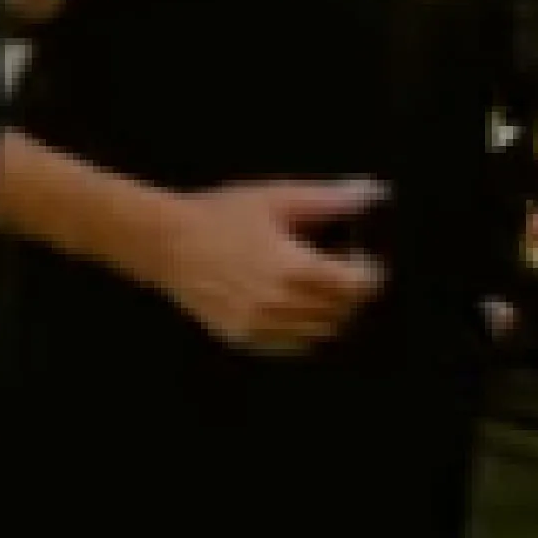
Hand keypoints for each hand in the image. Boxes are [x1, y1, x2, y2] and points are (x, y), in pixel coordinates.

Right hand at [145, 178, 386, 355]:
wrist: (165, 243)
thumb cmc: (219, 215)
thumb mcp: (276, 198)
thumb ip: (329, 198)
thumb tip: (372, 193)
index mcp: (292, 268)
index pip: (356, 287)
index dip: (369, 274)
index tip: (362, 260)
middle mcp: (278, 303)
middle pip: (341, 312)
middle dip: (351, 294)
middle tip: (343, 273)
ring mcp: (258, 324)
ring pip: (319, 334)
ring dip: (329, 314)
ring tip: (318, 290)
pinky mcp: (241, 336)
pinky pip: (289, 345)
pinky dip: (303, 332)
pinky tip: (294, 308)